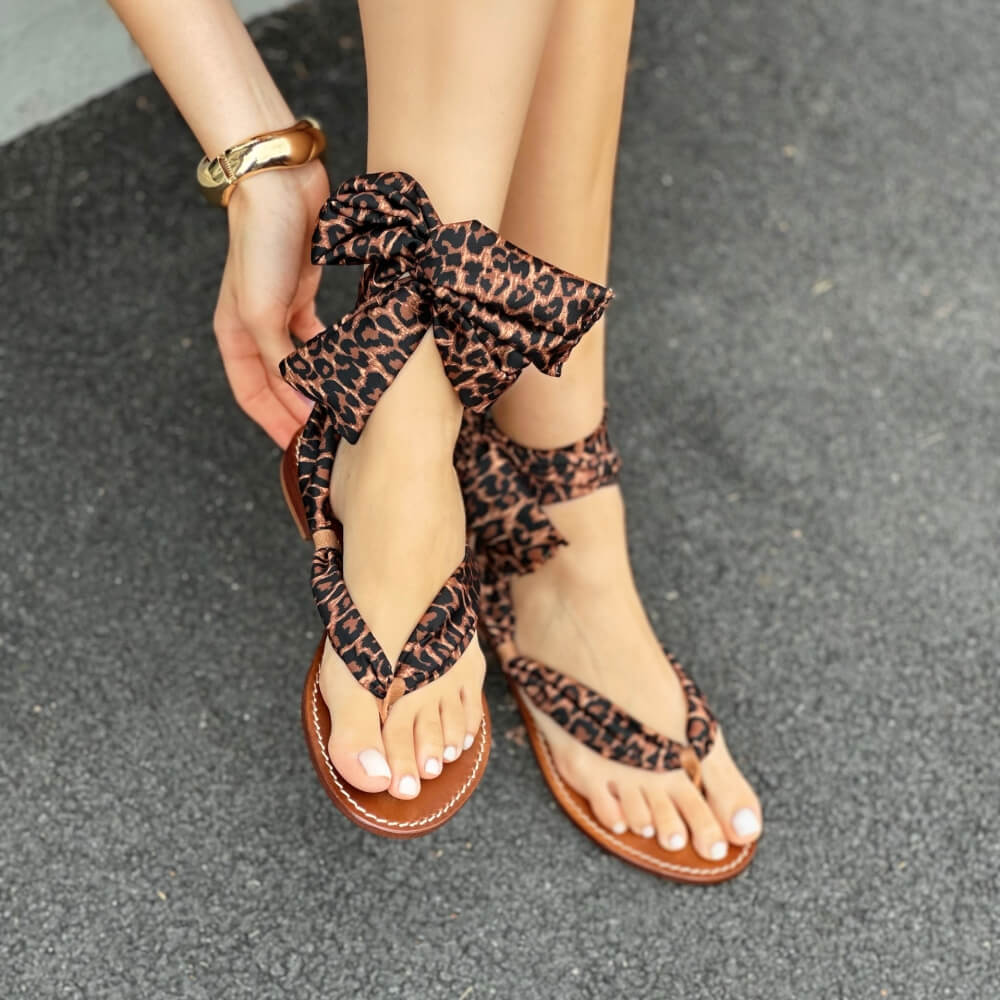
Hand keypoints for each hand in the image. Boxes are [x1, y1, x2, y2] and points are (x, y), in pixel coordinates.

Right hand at [213, 160, 329, 447]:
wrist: (280, 186)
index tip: (299, 451)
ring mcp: (281, 309)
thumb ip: (281, 360)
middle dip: (299, 410)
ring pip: (300, 361)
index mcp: (234, 335)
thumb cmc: (261, 246)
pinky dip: (330, 354)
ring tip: (341, 407)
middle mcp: (255, 327)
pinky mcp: (304, 292)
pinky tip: (347, 367)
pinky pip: (317, 336)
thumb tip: (302, 400)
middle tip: (328, 435)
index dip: (274, 424)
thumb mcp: (264, 314)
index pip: (253, 395)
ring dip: (317, 384)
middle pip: (278, 383)